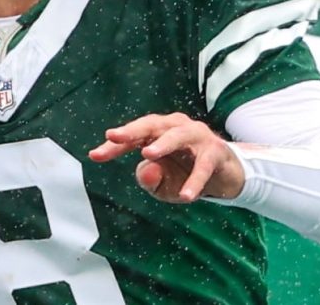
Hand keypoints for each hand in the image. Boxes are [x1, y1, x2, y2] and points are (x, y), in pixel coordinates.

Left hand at [88, 112, 244, 202]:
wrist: (225, 177)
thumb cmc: (186, 175)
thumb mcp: (162, 184)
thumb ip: (149, 179)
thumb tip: (146, 170)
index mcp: (157, 132)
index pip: (133, 137)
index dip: (114, 146)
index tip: (95, 155)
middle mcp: (175, 127)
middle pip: (152, 125)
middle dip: (132, 130)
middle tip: (114, 136)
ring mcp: (197, 136)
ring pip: (178, 135)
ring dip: (163, 144)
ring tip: (147, 155)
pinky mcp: (216, 151)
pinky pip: (204, 165)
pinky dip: (194, 180)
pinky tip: (185, 195)